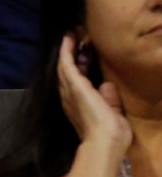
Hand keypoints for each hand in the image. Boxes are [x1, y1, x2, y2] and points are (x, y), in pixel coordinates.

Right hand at [57, 33, 130, 154]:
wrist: (104, 141)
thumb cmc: (111, 133)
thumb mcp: (112, 112)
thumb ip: (108, 98)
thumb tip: (107, 85)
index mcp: (76, 104)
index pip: (75, 81)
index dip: (77, 66)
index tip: (82, 55)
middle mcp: (67, 96)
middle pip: (65, 70)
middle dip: (69, 54)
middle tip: (74, 39)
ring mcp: (68, 90)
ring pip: (64, 64)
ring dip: (67, 49)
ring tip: (71, 35)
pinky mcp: (72, 84)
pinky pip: (66, 62)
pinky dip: (67, 49)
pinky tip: (69, 37)